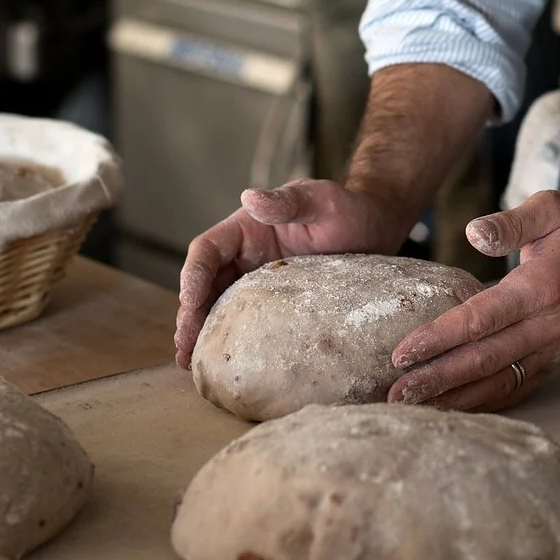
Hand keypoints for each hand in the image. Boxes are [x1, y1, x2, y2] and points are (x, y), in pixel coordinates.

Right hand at [175, 179, 401, 369]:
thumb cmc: (349, 210)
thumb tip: (250, 197)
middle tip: (184, 346)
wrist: (375, 231)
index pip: (207, 250)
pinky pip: (243, 320)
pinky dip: (227, 339)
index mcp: (246, 228)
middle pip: (203, 284)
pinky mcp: (272, 303)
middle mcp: (244, 255)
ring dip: (200, 331)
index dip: (193, 276)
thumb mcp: (323, 201)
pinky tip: (219, 362)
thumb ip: (289, 202)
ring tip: (189, 362)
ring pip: (216, 305)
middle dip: (190, 314)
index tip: (190, 304)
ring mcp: (256, 280)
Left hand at [386, 191, 559, 411]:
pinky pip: (518, 387)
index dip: (439, 339)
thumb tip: (473, 233)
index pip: (481, 320)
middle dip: (438, 379)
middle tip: (397, 394)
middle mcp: (549, 326)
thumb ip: (510, 222)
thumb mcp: (550, 208)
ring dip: (456, 399)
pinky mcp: (556, 360)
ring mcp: (555, 349)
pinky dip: (485, 402)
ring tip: (415, 408)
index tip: (403, 353)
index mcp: (541, 288)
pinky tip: (454, 409)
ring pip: (500, 382)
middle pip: (485, 360)